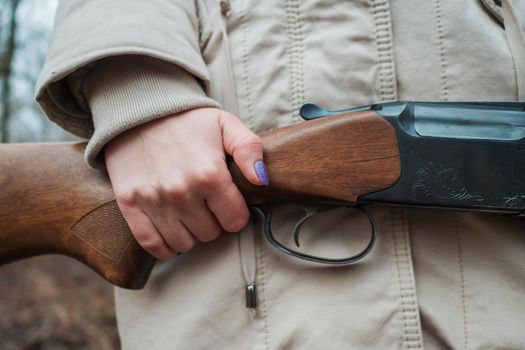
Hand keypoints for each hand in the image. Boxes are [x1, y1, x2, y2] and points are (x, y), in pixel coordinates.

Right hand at [104, 108, 265, 259]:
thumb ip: (250, 149)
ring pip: (184, 243)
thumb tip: (262, 179)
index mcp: (209, 174)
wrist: (138, 110)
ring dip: (190, 232)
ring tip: (187, 212)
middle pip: (210, 234)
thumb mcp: (225, 124)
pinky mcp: (130, 205)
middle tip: (205, 202)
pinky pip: (153, 245)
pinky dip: (165, 245)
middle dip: (213, 221)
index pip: (235, 221)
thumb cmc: (186, 120)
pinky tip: (170, 230)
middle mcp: (182, 192)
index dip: (235, 213)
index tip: (227, 202)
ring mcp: (154, 200)